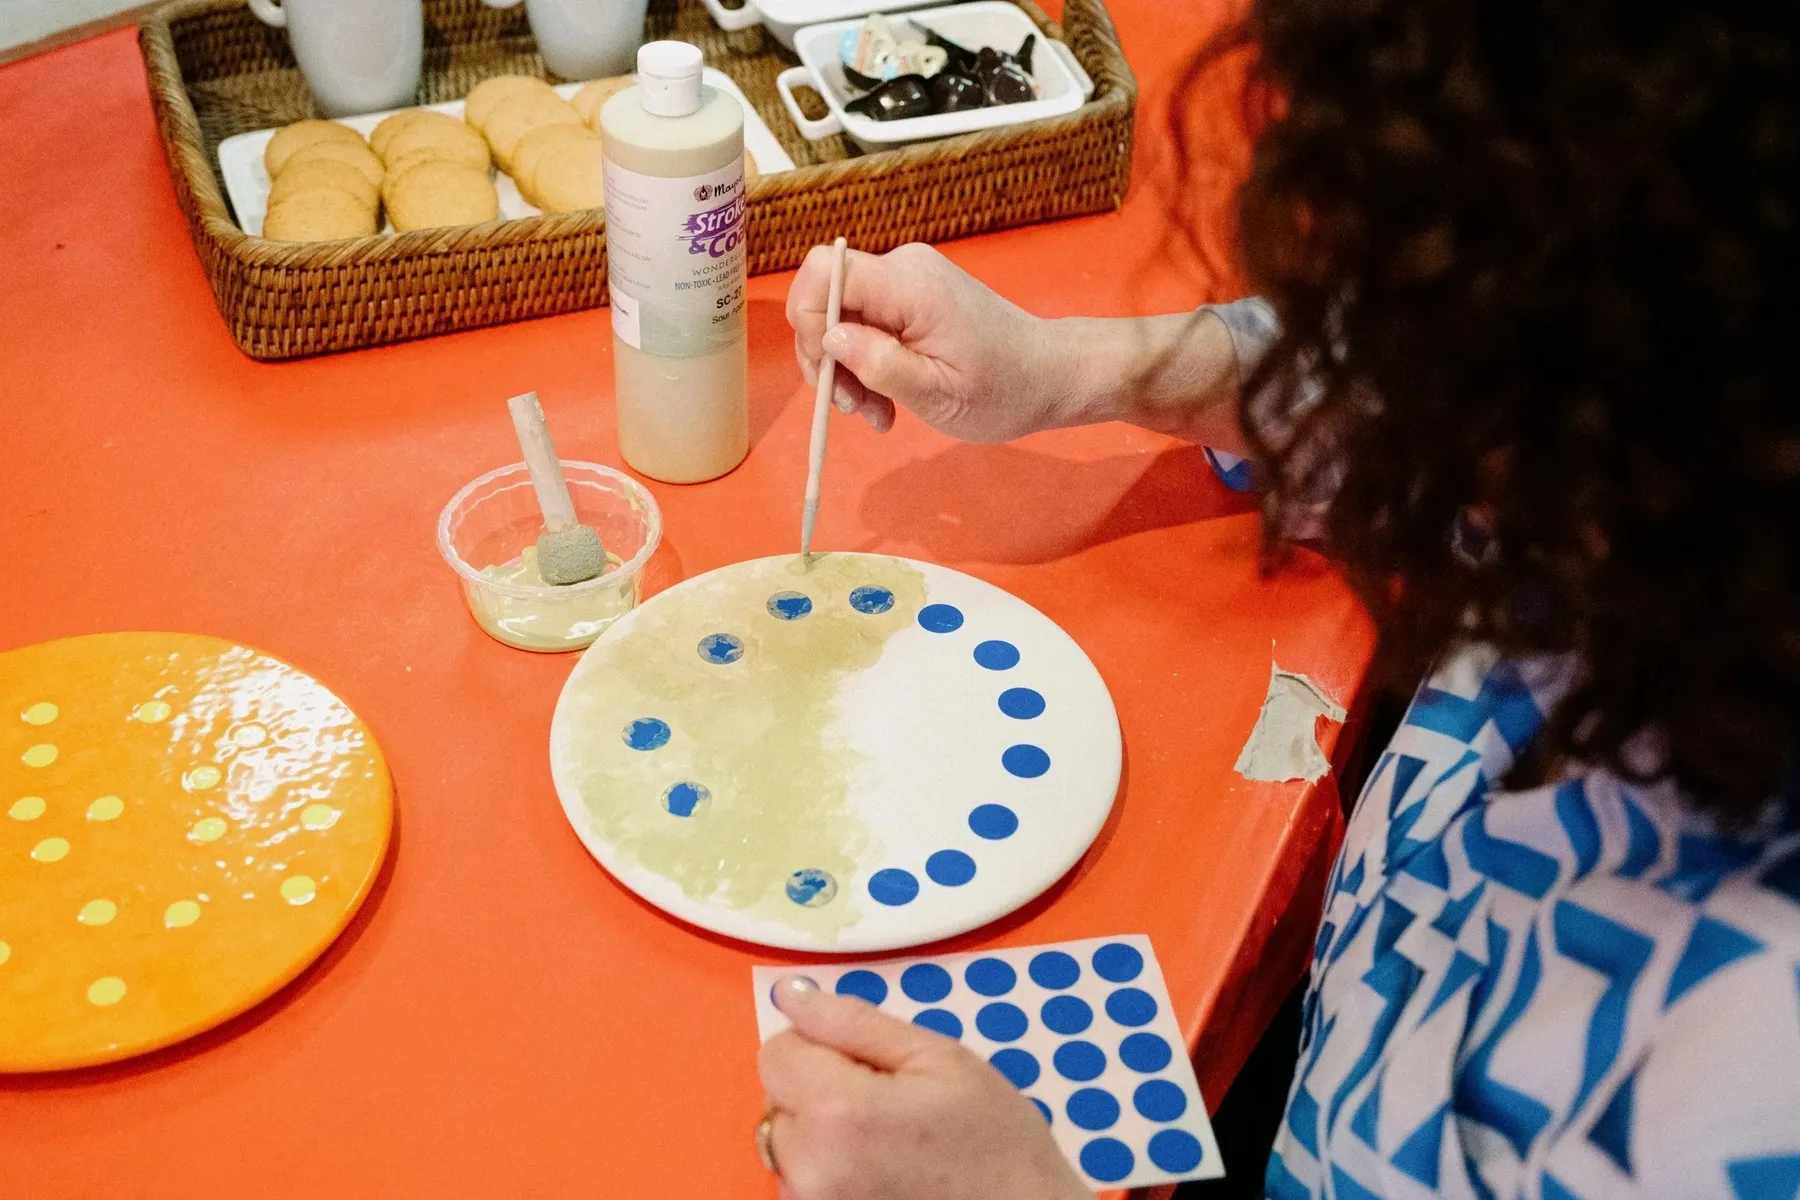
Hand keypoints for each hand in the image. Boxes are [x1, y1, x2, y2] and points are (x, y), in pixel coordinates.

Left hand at [758, 977, 1088, 1199]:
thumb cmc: (995, 1143)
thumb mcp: (939, 1058)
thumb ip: (854, 1021)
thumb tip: (790, 994)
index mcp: (835, 1111)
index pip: (778, 1051)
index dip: (822, 1046)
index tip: (872, 1066)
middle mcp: (808, 1167)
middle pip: (778, 1100)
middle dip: (820, 1091)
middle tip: (889, 1107)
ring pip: (787, 1145)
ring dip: (822, 1137)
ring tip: (888, 1147)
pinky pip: (801, 1184)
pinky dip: (829, 1173)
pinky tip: (881, 1178)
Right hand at [787, 243, 1073, 442]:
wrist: (1048, 375)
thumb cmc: (1004, 389)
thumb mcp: (938, 393)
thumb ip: (879, 364)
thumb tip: (828, 339)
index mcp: (910, 286)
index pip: (824, 271)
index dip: (807, 319)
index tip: (829, 372)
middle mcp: (903, 269)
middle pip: (826, 297)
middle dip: (826, 356)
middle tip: (854, 408)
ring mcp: (907, 280)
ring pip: (841, 317)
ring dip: (847, 370)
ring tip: (877, 413)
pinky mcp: (910, 297)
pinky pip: (865, 323)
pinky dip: (866, 363)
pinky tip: (886, 400)